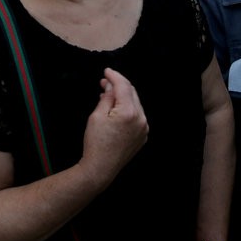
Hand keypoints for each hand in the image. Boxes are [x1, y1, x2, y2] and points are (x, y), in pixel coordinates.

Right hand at [78, 68, 147, 189]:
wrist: (100, 168)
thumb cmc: (96, 142)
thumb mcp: (97, 116)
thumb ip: (107, 97)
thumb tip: (110, 86)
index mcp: (129, 112)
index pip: (124, 86)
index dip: (114, 76)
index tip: (106, 71)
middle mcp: (141, 118)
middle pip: (132, 93)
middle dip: (119, 85)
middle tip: (104, 82)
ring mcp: (144, 128)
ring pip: (135, 104)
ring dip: (123, 97)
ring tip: (108, 96)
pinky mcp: (142, 136)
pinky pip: (137, 116)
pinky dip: (128, 110)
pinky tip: (116, 110)